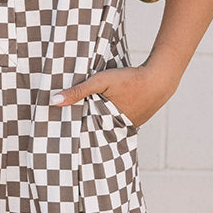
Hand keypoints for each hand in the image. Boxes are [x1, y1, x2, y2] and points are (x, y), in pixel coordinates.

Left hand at [50, 60, 180, 127]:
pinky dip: (107, 120)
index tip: (56, 133)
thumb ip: (78, 91)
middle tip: (61, 131)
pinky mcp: (132, 122)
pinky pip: (115, 124)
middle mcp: (116, 130)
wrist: (159, 79)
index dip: (71, 132)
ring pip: (104, 128)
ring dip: (94, 125)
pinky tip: (100, 114)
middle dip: (80, 130)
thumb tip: (53, 101)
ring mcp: (125, 127)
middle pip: (92, 132)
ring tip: (78, 122)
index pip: (82, 133)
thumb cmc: (129, 79)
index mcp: (105, 123)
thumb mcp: (100, 81)